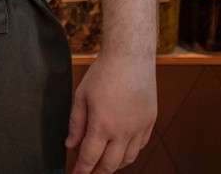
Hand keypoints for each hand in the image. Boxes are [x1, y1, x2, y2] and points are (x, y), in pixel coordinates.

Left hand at [66, 51, 155, 173]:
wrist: (130, 57)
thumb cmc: (104, 73)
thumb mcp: (81, 96)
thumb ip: (76, 124)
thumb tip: (71, 145)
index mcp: (102, 125)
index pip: (90, 158)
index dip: (82, 171)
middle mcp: (123, 131)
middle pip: (110, 165)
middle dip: (98, 173)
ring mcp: (139, 128)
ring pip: (128, 159)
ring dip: (115, 165)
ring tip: (104, 165)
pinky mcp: (150, 122)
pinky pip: (140, 146)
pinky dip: (129, 153)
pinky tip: (121, 150)